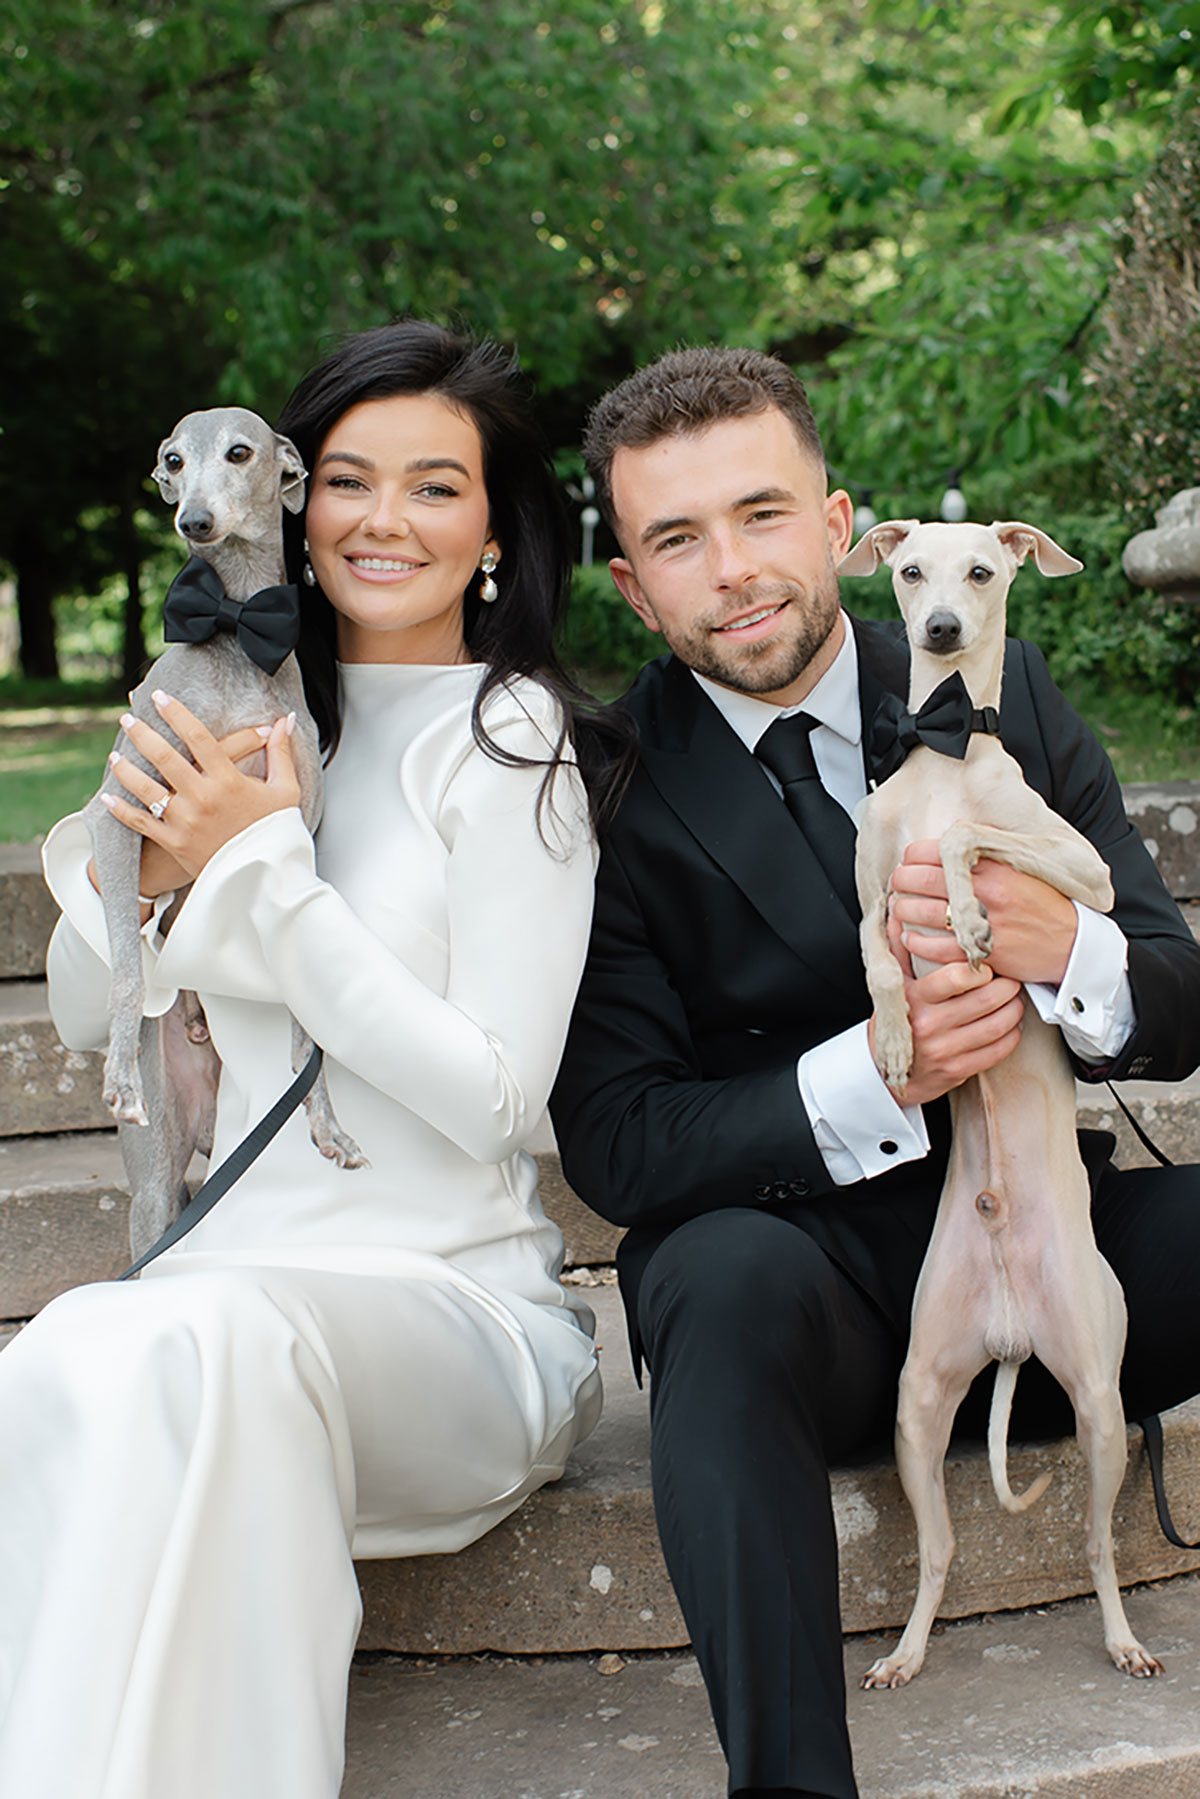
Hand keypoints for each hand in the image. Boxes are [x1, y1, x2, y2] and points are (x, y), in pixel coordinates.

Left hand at [101, 694, 299, 882]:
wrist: (265, 878)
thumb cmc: (275, 833)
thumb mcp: (286, 791)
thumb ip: (281, 753)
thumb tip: (285, 720)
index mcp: (229, 781)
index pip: (197, 737)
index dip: (176, 713)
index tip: (160, 697)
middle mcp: (203, 798)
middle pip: (165, 757)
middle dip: (143, 734)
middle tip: (127, 719)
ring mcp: (186, 821)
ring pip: (146, 788)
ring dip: (126, 769)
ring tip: (115, 755)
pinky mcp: (175, 843)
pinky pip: (142, 822)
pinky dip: (122, 810)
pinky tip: (108, 797)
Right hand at [871, 900, 1024, 1105]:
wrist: (887, 1074)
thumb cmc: (896, 1021)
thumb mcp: (893, 985)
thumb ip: (899, 948)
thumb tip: (897, 910)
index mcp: (914, 998)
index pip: (957, 976)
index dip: (981, 968)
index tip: (986, 965)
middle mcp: (929, 1024)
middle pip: (986, 999)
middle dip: (1007, 986)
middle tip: (1011, 979)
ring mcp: (945, 1050)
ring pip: (998, 1024)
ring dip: (1014, 1009)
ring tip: (1013, 999)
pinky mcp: (959, 1070)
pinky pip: (999, 1050)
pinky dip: (1012, 1034)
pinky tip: (1010, 1025)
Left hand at [889, 839, 1078, 985]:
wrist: (1072, 944)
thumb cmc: (1046, 903)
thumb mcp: (1024, 866)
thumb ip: (991, 848)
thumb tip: (957, 830)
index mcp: (996, 866)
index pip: (938, 850)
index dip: (915, 855)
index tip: (910, 860)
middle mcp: (987, 891)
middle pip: (921, 879)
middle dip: (901, 880)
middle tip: (897, 883)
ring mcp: (983, 923)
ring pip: (921, 912)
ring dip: (902, 910)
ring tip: (900, 908)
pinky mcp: (980, 952)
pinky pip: (932, 947)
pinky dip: (914, 941)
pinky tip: (909, 936)